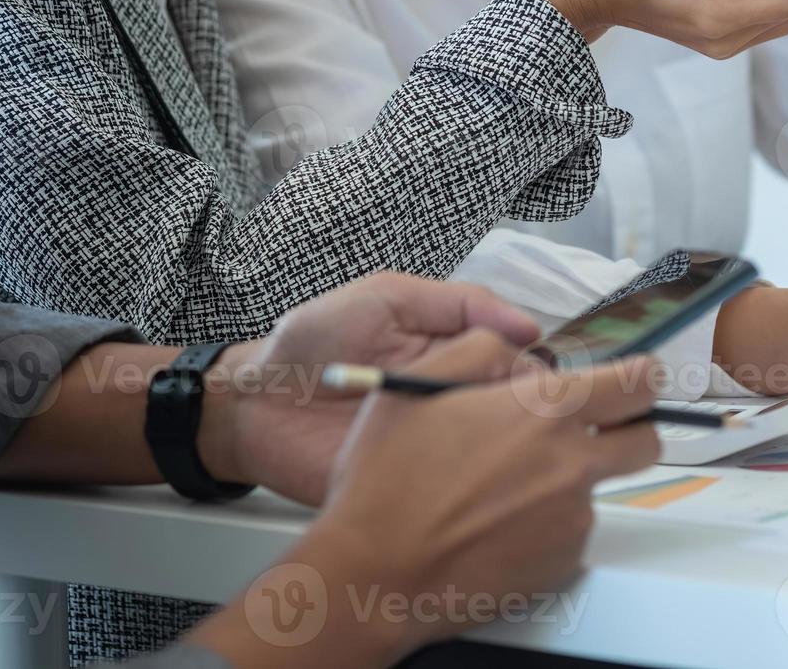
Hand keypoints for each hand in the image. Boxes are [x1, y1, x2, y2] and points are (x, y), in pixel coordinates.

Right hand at [193, 337, 659, 667]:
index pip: (637, 383)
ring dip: (569, 480)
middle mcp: (572, 463)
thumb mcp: (419, 381)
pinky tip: (497, 523)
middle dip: (628, 430)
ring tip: (504, 488)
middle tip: (589, 432)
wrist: (375, 571)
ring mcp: (572, 518)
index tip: (637, 380)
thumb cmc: (389, 478)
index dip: (643, 377)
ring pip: (597, 487)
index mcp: (544, 411)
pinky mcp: (562, 562)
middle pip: (645, 441)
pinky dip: (546, 524)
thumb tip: (520, 351)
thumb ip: (481, 346)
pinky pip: (570, 531)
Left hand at [199, 273, 540, 505]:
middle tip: (506, 409)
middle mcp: (455, 402)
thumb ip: (457, 302)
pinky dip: (467, 483)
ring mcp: (437, 446)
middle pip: (516, 410)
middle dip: (521, 409)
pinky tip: (462, 471)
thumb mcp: (386, 298)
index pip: (521, 365)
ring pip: (495, 451)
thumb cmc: (314, 342)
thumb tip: (531, 328)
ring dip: (499, 445)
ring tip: (480, 436)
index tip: (528, 375)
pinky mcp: (415, 486)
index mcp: (456, 356)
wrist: (256, 402)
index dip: (531, 371)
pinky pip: (455, 489)